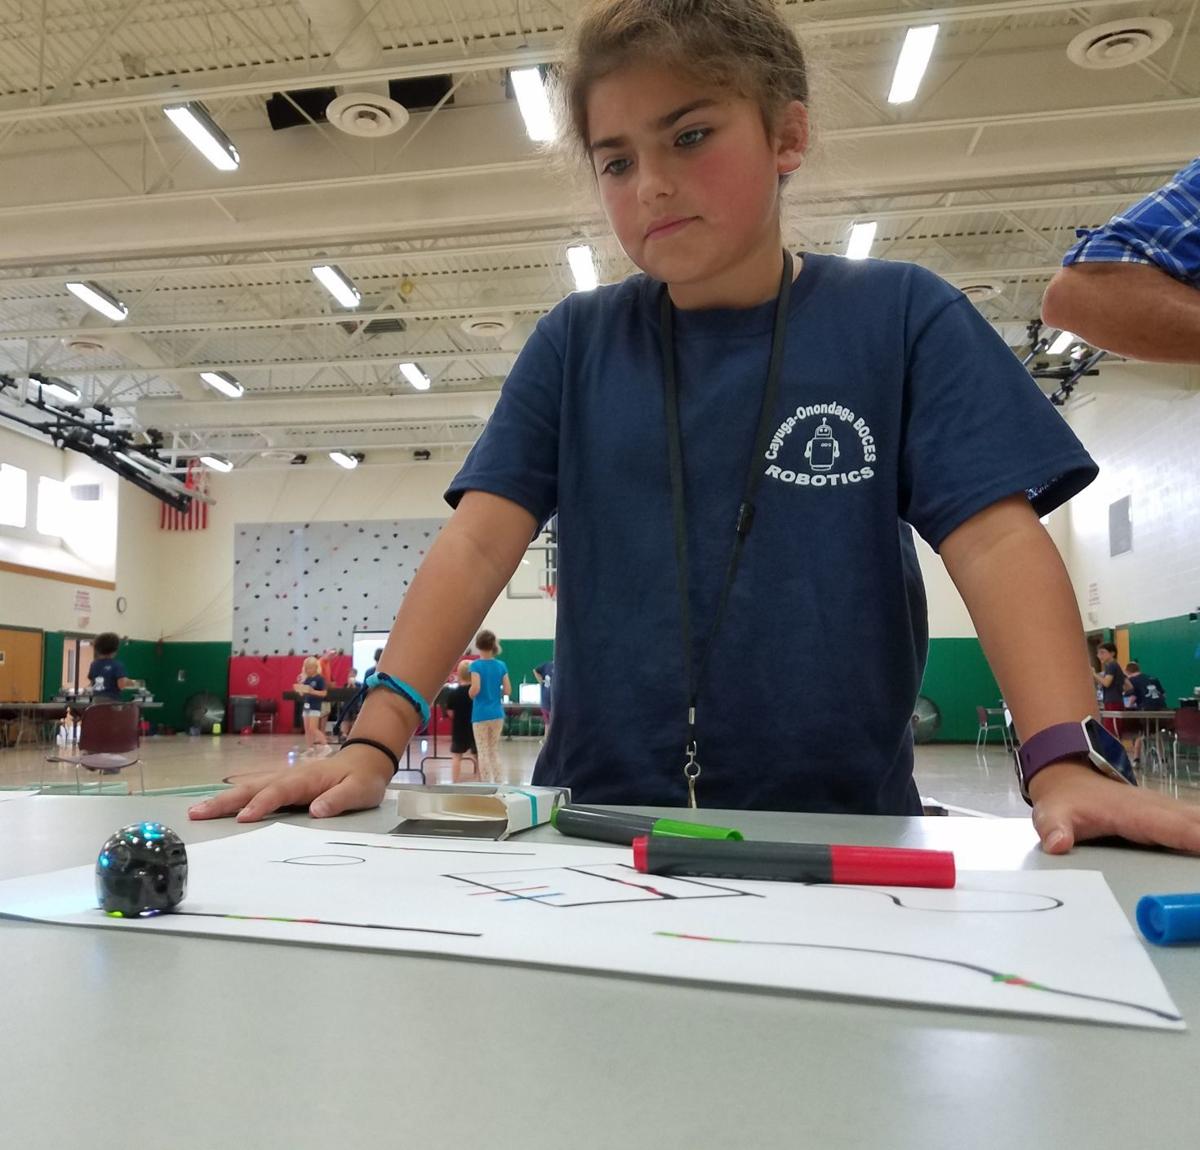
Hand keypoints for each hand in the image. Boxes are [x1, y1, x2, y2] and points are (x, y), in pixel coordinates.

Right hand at [187, 745, 391, 822]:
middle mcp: (290, 776)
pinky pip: (255, 788)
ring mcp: (285, 778)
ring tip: (197, 810)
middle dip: (226, 801)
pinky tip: (217, 803)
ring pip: (250, 787)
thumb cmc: (363, 778)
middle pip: (254, 787)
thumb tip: (316, 810)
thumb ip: (339, 799)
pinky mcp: (284, 783)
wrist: (367, 759)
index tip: (243, 818)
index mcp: (307, 779)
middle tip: (197, 813)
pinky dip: (235, 795)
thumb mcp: (360, 791)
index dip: (261, 804)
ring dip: (223, 798)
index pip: (280, 792)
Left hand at [1030, 761, 1199, 853]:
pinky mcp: (1173, 817)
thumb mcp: (1051, 814)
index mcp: (1135, 812)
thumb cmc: (1065, 800)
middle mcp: (1159, 808)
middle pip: (1199, 824)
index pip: (1172, 827)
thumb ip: (1053, 829)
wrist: (1068, 777)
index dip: (1195, 837)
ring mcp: (1169, 810)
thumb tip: (1058, 843)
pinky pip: (1199, 825)